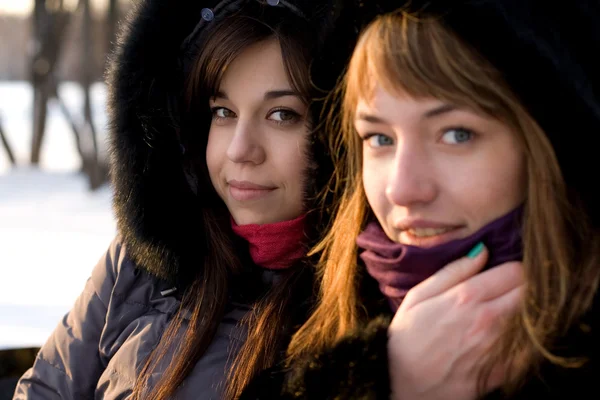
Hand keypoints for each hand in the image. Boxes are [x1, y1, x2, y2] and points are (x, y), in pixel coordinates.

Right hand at [387, 244, 523, 399]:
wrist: (403, 385)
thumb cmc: (407, 337)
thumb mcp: (418, 296)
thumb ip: (453, 271)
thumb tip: (482, 251)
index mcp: (467, 297)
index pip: (514, 271)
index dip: (513, 268)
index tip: (505, 272)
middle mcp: (489, 319)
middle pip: (530, 292)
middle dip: (525, 286)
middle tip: (512, 290)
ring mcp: (499, 347)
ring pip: (534, 318)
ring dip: (528, 310)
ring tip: (512, 311)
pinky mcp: (504, 371)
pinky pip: (533, 349)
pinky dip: (530, 339)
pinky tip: (514, 336)